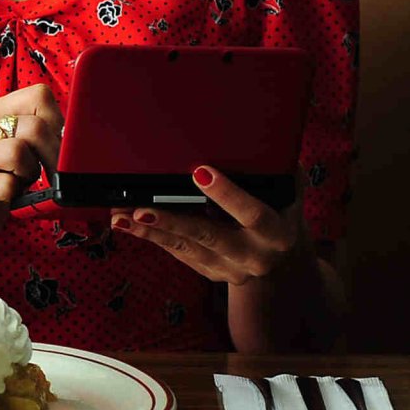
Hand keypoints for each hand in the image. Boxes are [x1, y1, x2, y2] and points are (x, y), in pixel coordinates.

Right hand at [0, 84, 64, 261]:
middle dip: (51, 155)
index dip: (58, 123)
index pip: (38, 96)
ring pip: (18, 152)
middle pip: (34, 126)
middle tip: (46, 173)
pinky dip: (15, 194)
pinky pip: (5, 184)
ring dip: (29, 173)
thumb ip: (40, 135)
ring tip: (20, 182)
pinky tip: (7, 197)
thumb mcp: (18, 152)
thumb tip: (77, 132)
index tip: (56, 147)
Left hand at [111, 166, 306, 283]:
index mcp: (278, 233)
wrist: (283, 253)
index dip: (227, 194)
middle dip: (173, 221)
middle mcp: (256, 257)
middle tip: (142, 209)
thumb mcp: (286, 187)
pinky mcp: (212, 273)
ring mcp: (232, 270)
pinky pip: (180, 254)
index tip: (200, 172)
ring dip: (152, 231)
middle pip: (209, 237)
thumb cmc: (280, 205)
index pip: (253, 213)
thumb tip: (253, 136)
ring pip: (187, 249)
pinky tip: (130, 224)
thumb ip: (274, 168)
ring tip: (123, 216)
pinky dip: (154, 237)